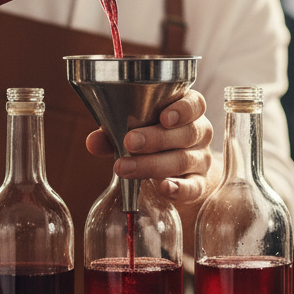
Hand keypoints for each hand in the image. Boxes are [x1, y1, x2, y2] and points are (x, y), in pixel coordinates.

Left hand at [86, 90, 213, 206]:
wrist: (175, 169)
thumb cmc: (150, 138)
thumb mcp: (132, 129)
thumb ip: (113, 132)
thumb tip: (93, 142)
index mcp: (187, 111)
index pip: (195, 104)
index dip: (183, 110)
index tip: (164, 117)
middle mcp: (199, 133)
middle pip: (186, 133)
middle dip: (156, 138)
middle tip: (129, 143)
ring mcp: (201, 159)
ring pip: (183, 160)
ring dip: (153, 164)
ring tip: (125, 168)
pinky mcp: (199, 184)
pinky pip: (194, 187)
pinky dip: (179, 189)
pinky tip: (163, 189)